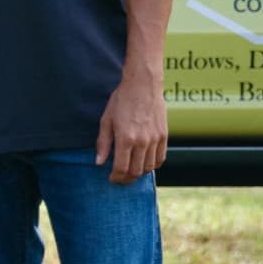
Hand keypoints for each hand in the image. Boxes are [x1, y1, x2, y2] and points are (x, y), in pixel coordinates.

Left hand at [95, 63, 167, 183]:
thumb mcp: (106, 120)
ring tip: (131, 171)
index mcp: (125, 139)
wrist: (143, 84)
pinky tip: (144, 163)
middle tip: (120, 178)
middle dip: (126, 179)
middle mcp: (142, 142)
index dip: (116, 177)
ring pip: (148, 167)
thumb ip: (103, 143)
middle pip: (136, 172)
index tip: (111, 178)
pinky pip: (160, 158)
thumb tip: (99, 162)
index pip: (121, 169)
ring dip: (139, 173)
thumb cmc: (121, 100)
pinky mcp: (164, 135)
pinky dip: (152, 165)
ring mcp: (155, 139)